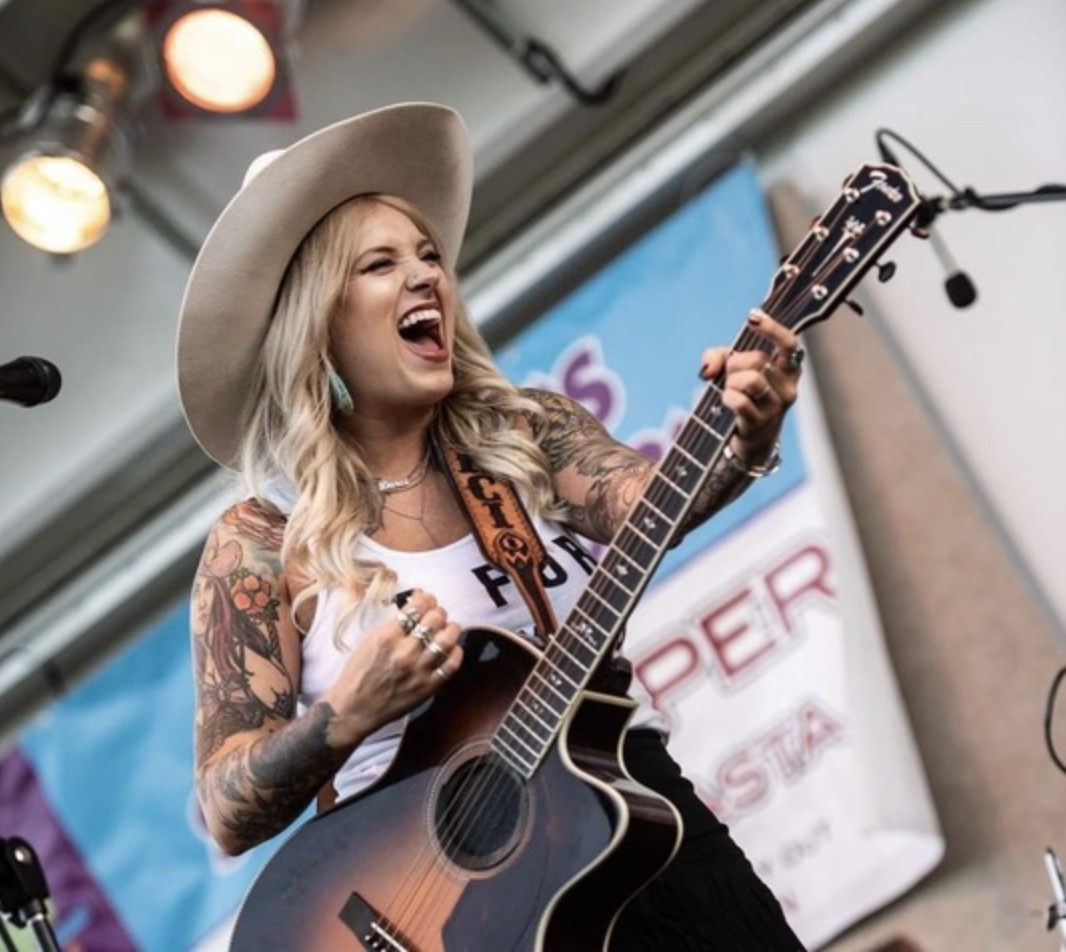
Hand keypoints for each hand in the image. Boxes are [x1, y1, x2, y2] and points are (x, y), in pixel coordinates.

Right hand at [322, 588, 463, 746]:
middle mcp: (404, 653)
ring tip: (448, 629)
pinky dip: (456, 652)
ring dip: (451, 629)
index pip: (417, 607)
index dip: (426, 598)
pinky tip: (451, 648)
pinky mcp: (428, 687)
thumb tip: (416, 605)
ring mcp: (418, 671)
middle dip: (438, 611)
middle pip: (435, 619)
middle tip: (436, 614)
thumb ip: (394, 623)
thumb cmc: (359, 673)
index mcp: (387, 637)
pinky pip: (452, 665)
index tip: (426, 599)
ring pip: (448, 639)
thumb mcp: (370, 640)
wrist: (354, 708)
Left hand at [698, 309, 803, 465]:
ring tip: (730, 389)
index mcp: (789, 368)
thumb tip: (709, 369)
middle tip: (729, 375)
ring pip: (750, 379)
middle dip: (734, 363)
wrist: (748, 438)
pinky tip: (727, 402)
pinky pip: (739, 400)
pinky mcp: (761, 422)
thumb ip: (717, 357)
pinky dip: (727, 397)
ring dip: (731, 382)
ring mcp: (777, 406)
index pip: (789, 343)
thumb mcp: (730, 371)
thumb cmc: (743, 396)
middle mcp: (788, 386)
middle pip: (757, 359)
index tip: (752, 317)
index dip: (772, 328)